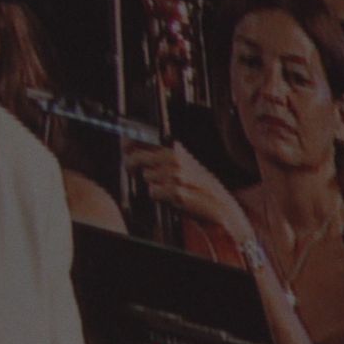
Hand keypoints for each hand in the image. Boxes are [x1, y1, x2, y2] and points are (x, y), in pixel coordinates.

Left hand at [123, 140, 247, 237]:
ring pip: (145, 177)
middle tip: (133, 170)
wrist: (220, 205)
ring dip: (153, 184)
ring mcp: (176, 174)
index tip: (124, 145)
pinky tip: (173, 197)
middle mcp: (175, 157)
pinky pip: (153, 192)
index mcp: (175, 148)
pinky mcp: (176, 191)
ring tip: (169, 188)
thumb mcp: (181, 164)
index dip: (128, 141)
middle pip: (136, 157)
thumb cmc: (198, 186)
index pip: (143, 137)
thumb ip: (158, 156)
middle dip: (131, 165)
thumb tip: (129, 147)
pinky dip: (160, 197)